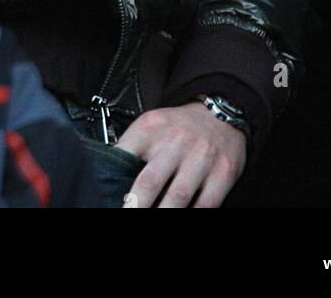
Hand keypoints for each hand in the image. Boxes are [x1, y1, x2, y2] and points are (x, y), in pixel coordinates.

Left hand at [115, 102, 246, 207]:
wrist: (220, 113)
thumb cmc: (180, 126)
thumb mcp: (152, 125)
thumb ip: (133, 147)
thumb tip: (111, 177)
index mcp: (151, 128)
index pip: (124, 154)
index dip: (113, 179)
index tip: (108, 196)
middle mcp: (176, 141)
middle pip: (150, 181)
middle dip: (136, 205)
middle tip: (127, 212)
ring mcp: (201, 158)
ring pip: (177, 197)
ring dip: (163, 213)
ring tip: (150, 218)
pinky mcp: (222, 173)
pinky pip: (205, 204)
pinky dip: (192, 214)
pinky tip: (181, 216)